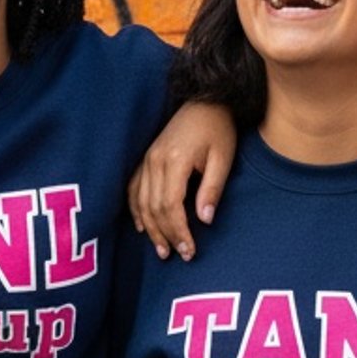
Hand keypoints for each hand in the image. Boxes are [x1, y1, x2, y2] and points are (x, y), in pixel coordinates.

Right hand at [128, 100, 236, 260]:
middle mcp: (155, 161)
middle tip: (178, 255)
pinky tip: (141, 226)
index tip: (189, 250)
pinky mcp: (145, 159)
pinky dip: (135, 210)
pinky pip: (133, 189)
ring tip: (161, 249)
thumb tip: (204, 220)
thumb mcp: (223, 158)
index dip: (178, 231)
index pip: (171, 205)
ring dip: (150, 228)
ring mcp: (146, 159)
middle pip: (154, 207)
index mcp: (175, 160)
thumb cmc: (217, 130)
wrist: (204, 102)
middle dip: (165, 234)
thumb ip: (212, 189)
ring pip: (140, 201)